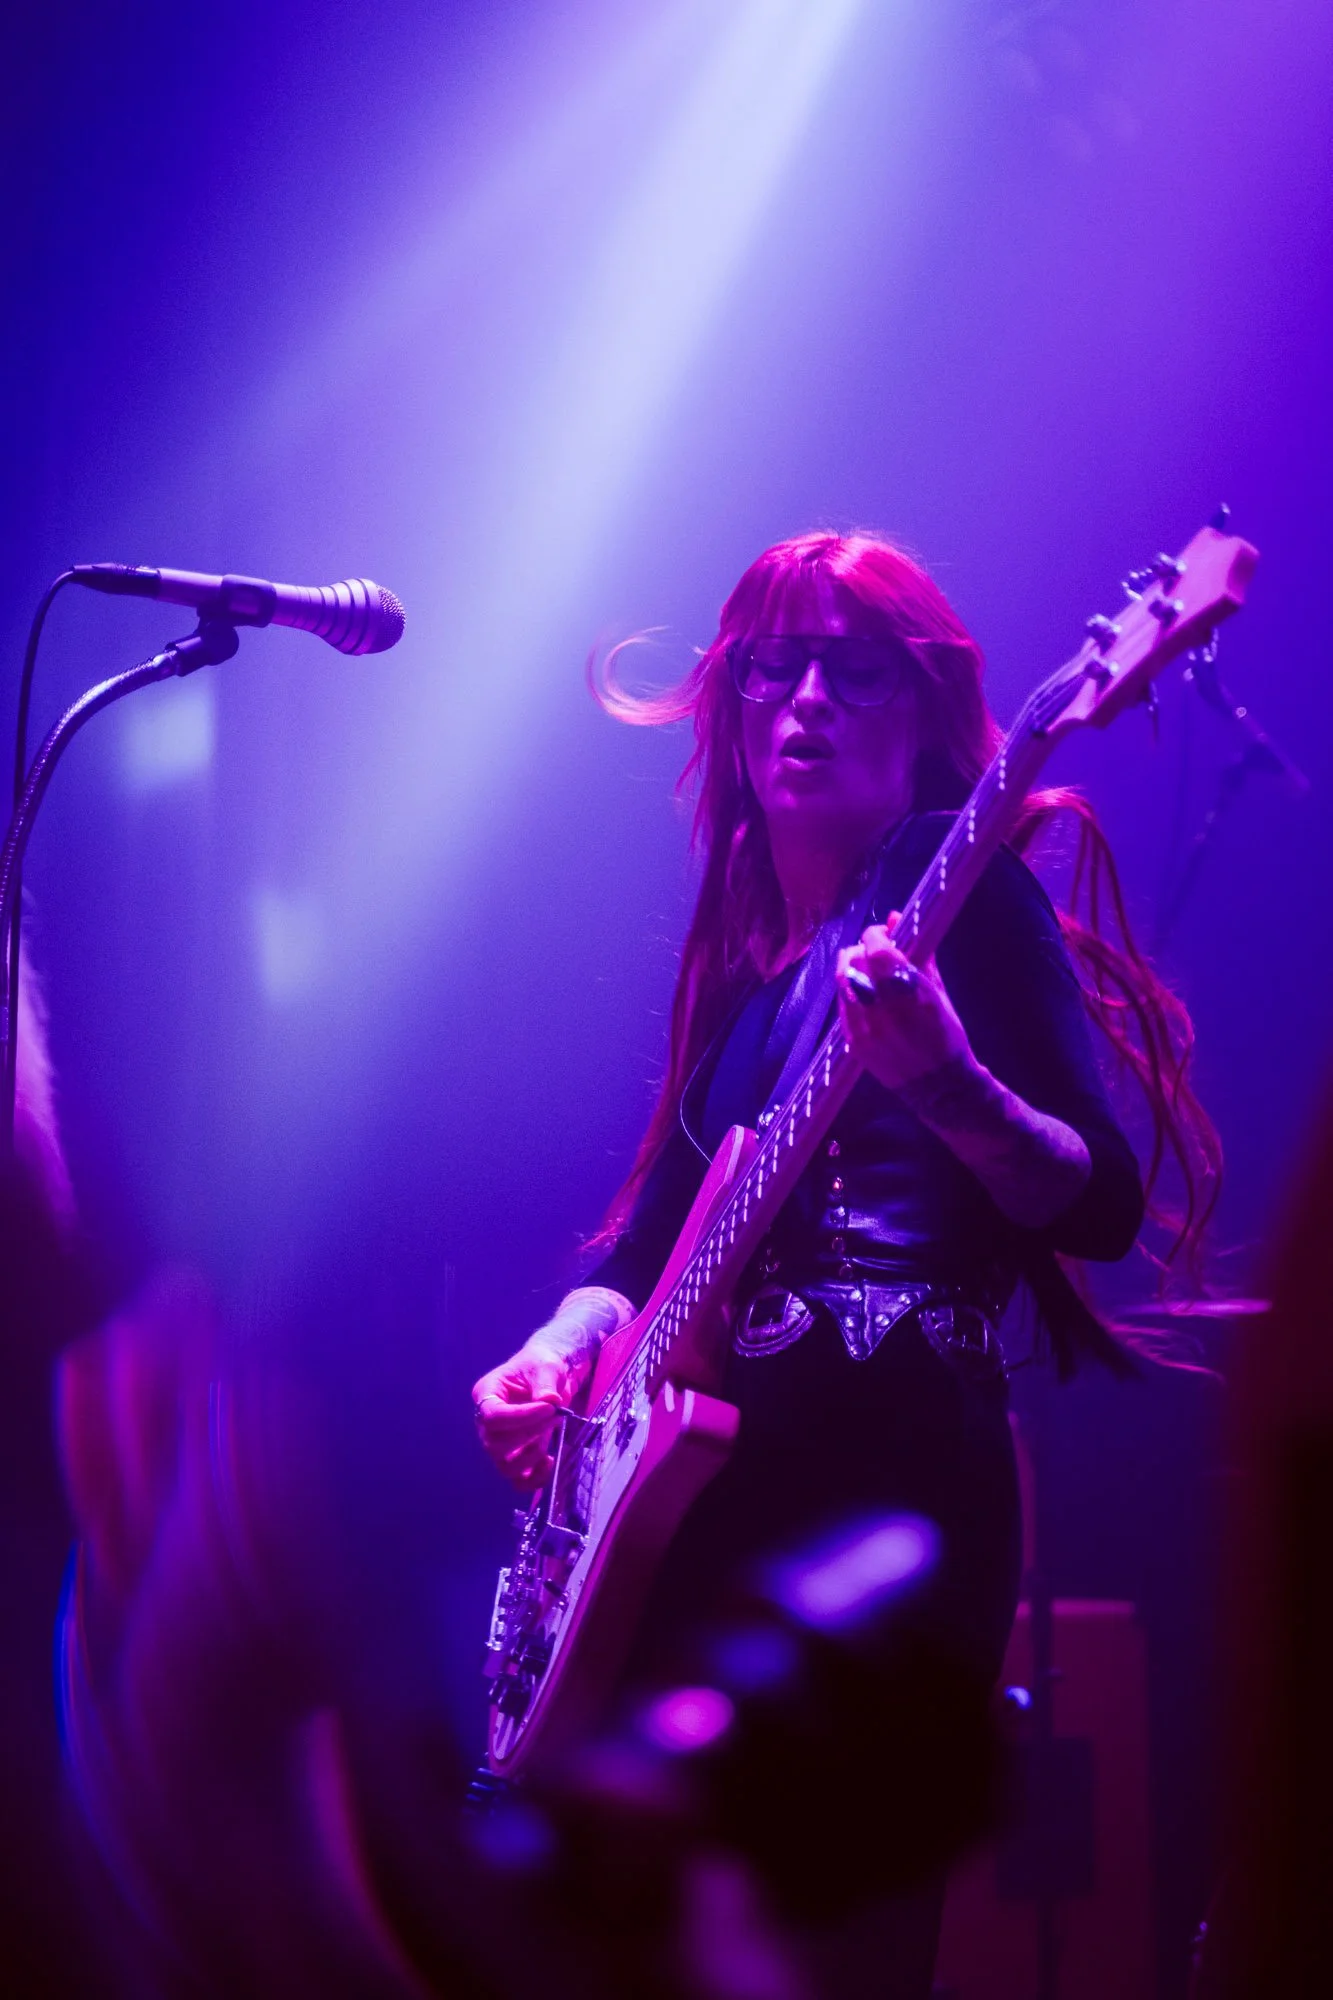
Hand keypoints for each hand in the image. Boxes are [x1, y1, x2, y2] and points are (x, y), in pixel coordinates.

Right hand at [471, 1338, 585, 1491]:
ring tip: (551, 1434)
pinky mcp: (516, 1456)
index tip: (549, 1408)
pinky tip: (550, 1462)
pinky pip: (518, 1480)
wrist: (550, 1376)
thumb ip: (545, 1382)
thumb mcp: (545, 1366)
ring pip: (504, 1465)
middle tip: (554, 1416)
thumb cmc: (541, 1365)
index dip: (520, 1417)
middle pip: (495, 1444)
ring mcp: (500, 1441)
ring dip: (530, 1456)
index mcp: (487, 1394)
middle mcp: (487, 1422)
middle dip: (528, 1434)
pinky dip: (534, 1479)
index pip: (492, 1416)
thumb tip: (549, 1401)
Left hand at [835, 914, 970, 1090]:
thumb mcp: (939, 992)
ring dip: (851, 968)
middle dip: (862, 949)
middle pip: (855, 962)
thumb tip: (897, 919)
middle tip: (873, 952)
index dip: (875, 935)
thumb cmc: (946, 1035)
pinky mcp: (854, 1043)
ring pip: (843, 981)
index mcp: (912, 995)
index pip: (879, 950)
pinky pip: (842, 1005)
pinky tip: (863, 994)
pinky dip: (850, 991)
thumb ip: (918, 955)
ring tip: (865, 971)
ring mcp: (866, 1029)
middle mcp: (886, 1011)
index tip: (882, 934)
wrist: (939, 1087)